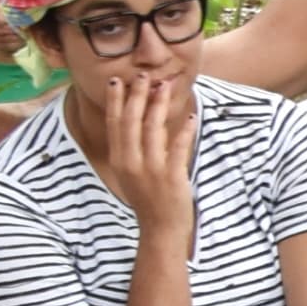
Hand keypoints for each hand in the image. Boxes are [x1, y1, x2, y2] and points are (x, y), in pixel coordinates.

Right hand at [80, 72, 195, 228]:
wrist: (161, 229)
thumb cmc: (150, 199)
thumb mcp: (135, 172)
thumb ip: (137, 147)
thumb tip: (147, 119)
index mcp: (120, 159)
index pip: (115, 123)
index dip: (116, 100)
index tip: (117, 80)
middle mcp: (131, 162)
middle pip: (131, 120)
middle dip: (137, 95)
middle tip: (144, 76)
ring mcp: (150, 169)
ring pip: (152, 128)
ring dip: (159, 105)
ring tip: (166, 86)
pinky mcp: (171, 177)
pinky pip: (178, 147)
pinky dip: (184, 130)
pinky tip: (191, 117)